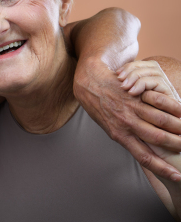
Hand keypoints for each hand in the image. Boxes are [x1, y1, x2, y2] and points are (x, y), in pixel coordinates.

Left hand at [74, 56, 180, 181]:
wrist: (87, 82)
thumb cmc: (98, 106)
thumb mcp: (109, 125)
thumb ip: (124, 137)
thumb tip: (139, 149)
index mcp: (119, 135)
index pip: (144, 157)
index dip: (162, 169)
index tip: (177, 176)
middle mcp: (126, 124)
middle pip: (157, 139)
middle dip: (176, 145)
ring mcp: (130, 108)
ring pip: (161, 120)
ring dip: (178, 127)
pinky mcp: (134, 95)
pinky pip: (157, 102)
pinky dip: (172, 108)